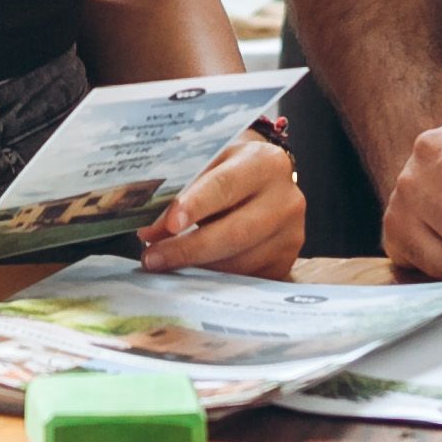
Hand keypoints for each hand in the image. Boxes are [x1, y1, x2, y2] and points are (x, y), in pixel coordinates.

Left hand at [138, 132, 301, 278]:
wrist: (262, 180)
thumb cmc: (227, 168)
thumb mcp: (207, 164)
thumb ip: (181, 192)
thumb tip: (150, 233)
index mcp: (265, 163)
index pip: (226, 186)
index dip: (196, 206)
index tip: (170, 224)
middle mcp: (286, 199)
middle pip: (235, 232)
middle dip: (189, 248)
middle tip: (152, 258)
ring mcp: (291, 234)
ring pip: (239, 262)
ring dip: (197, 267)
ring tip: (165, 264)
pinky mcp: (285, 261)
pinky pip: (246, 277)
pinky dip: (214, 278)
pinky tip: (192, 272)